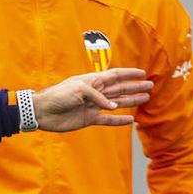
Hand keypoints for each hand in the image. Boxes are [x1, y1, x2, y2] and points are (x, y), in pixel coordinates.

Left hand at [33, 67, 152, 131]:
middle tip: (150, 86)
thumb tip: (113, 107)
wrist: (42, 112)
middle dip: (134, 87)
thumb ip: (98, 97)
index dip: (129, 74)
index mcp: (92, 81)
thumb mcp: (79, 89)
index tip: (143, 73)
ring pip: (116, 103)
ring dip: (131, 101)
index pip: (114, 75)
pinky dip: (119, 120)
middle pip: (119, 89)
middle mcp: (95, 93)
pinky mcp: (89, 119)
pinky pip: (107, 120)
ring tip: (145, 99)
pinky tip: (130, 120)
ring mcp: (93, 106)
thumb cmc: (58, 95)